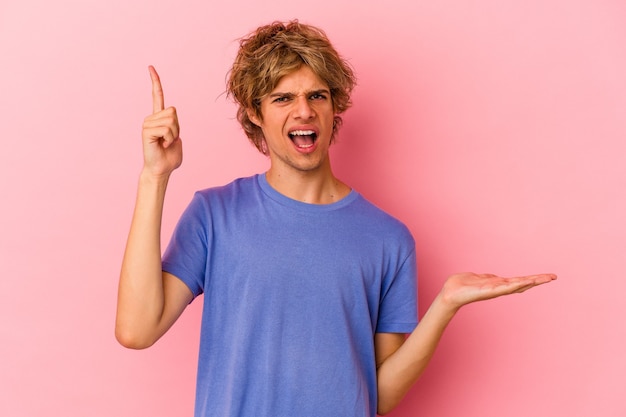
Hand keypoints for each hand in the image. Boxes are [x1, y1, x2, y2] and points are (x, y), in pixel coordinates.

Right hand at [141, 66, 181, 177]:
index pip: (157, 96)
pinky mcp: (146, 130)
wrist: (161, 170)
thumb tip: (171, 125)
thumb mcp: (178, 139)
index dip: (155, 82)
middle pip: (173, 112)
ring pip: (171, 121)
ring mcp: (147, 123)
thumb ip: (176, 128)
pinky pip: (166, 129)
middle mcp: (151, 118)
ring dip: (173, 134)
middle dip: (177, 127)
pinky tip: (162, 144)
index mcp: (159, 118)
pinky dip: (169, 139)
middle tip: (169, 140)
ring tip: (165, 143)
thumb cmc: (169, 157)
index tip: (150, 67)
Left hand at [439, 272, 556, 311]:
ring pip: (517, 285)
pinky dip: (515, 285)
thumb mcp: (477, 278)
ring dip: (531, 281)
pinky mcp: (489, 291)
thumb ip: (487, 278)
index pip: (518, 281)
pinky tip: (525, 282)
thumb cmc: (461, 286)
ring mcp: (495, 290)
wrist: (449, 294)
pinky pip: (504, 287)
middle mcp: (499, 288)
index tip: (546, 276)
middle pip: (522, 283)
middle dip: (538, 280)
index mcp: (497, 284)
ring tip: (544, 278)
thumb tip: (493, 278)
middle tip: (553, 277)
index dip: (532, 278)